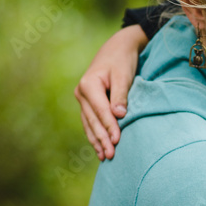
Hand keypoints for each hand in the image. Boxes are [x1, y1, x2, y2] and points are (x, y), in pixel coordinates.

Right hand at [74, 25, 147, 160]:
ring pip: (89, 124)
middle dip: (102, 139)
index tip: (118, 141)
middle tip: (111, 155)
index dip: (110, 127)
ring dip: (97, 141)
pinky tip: (99, 148)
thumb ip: (121, 95)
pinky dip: (94, 135)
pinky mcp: (87, 103)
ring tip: (105, 157)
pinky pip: (89, 122)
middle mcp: (81, 93)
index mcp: (89, 84)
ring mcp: (82, 99)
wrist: (116, 49)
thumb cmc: (122, 61)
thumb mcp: (124, 75)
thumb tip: (119, 115)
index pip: (101, 111)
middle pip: (93, 120)